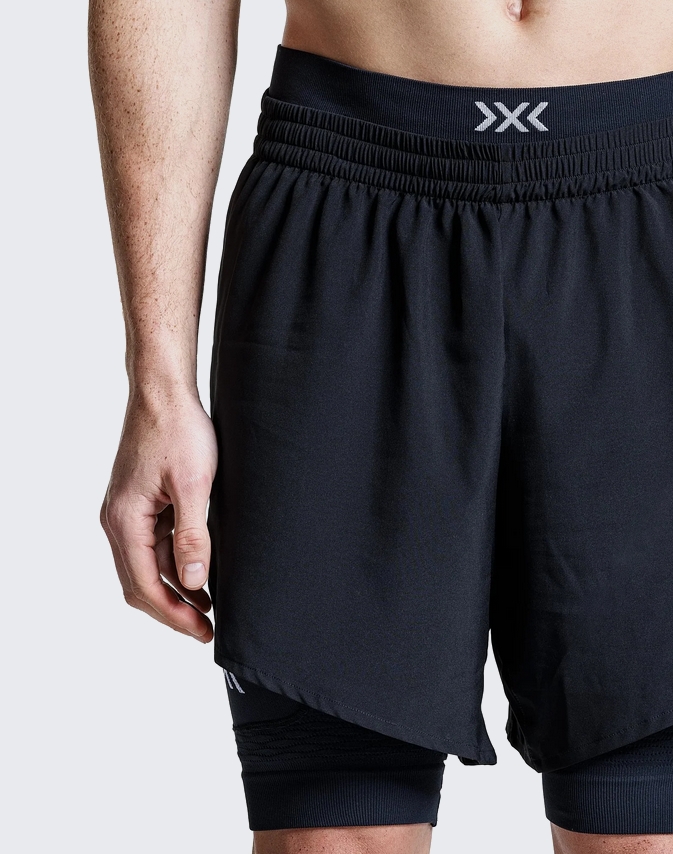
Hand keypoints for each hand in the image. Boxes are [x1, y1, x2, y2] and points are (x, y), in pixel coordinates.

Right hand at [100, 388, 217, 642]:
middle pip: (139, 582)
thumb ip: (193, 536)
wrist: (163, 392)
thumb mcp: (194, 485)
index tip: (204, 632)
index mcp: (125, 520)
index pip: (145, 586)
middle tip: (207, 628)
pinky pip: (151, 544)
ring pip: (145, 565)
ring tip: (209, 604)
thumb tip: (194, 582)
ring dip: (174, 587)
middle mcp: (117, 520)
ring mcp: (126, 512)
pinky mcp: (138, 502)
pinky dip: (172, 562)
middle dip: (173, 609)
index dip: (175, 614)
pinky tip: (199, 569)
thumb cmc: (178, 430)